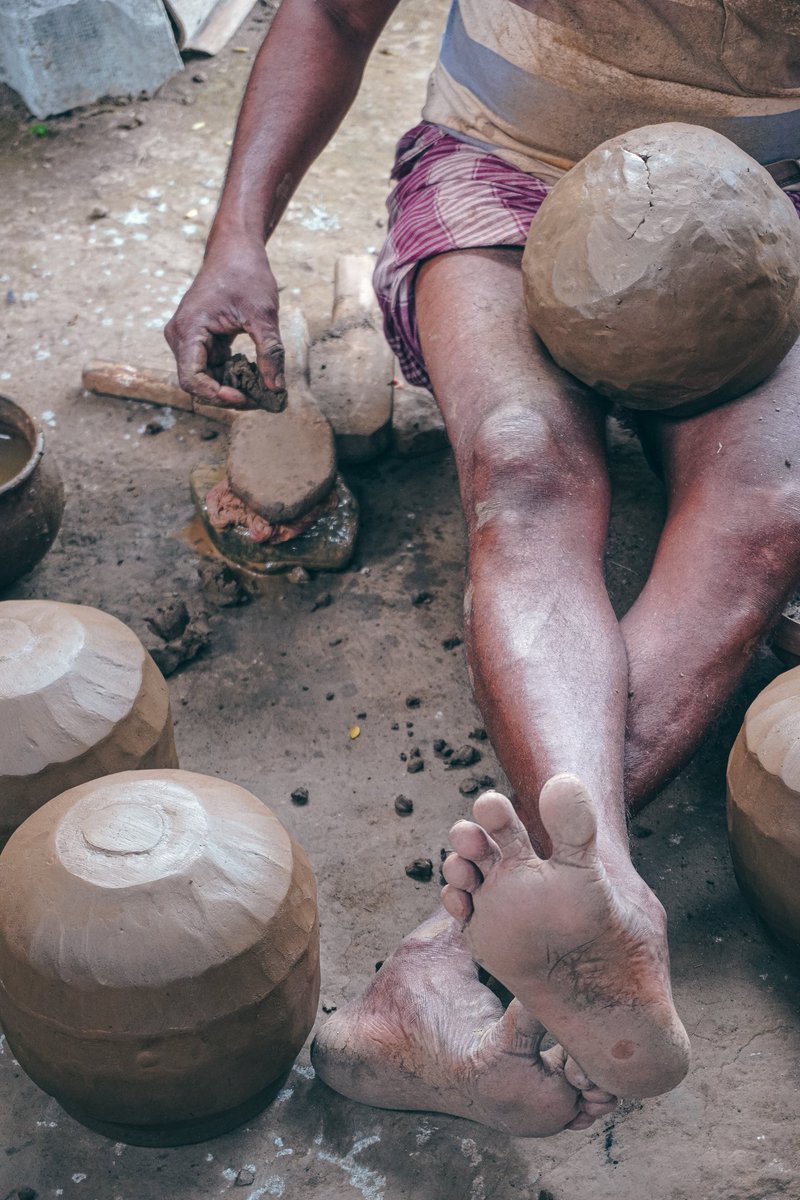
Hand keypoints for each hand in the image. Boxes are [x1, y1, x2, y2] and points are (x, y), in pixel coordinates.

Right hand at [164, 236, 284, 406]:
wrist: (236, 249)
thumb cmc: (246, 274)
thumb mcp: (263, 315)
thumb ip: (270, 352)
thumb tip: (276, 389)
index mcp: (188, 329)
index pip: (192, 380)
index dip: (217, 395)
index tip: (246, 398)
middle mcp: (181, 336)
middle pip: (198, 383)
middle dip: (227, 394)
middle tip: (260, 399)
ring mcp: (189, 338)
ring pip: (206, 377)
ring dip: (231, 387)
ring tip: (261, 388)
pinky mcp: (200, 339)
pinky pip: (212, 367)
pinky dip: (232, 375)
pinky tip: (255, 374)